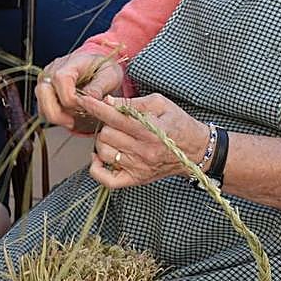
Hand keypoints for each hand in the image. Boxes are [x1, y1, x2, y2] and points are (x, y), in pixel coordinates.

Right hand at [36, 51, 123, 131]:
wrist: (97, 69)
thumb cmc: (102, 70)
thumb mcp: (109, 76)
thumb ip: (99, 87)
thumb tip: (90, 99)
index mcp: (68, 63)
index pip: (60, 80)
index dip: (71, 98)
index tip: (84, 107)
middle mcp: (52, 71)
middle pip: (42, 92)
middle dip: (57, 112)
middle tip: (72, 122)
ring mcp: (45, 82)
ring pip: (40, 103)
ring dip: (55, 116)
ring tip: (71, 122)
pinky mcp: (45, 93)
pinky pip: (42, 108)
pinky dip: (54, 116)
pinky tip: (67, 118)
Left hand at [80, 93, 207, 188]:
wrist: (197, 150)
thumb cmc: (178, 123)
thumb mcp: (160, 104)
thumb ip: (133, 103)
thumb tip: (108, 102)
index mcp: (150, 131)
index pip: (115, 118)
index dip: (96, 107)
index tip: (83, 100)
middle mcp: (144, 152)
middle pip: (106, 135)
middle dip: (104, 124)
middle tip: (112, 121)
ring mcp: (139, 168)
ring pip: (103, 153)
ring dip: (102, 142)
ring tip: (113, 136)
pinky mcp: (136, 180)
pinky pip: (107, 179)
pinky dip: (97, 168)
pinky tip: (99, 156)